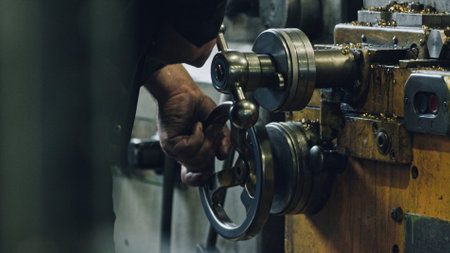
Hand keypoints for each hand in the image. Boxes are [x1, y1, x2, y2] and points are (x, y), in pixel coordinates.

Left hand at [145, 64, 229, 185]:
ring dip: (206, 141)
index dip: (200, 180)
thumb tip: (224, 155)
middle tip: (213, 132)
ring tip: (205, 127)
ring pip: (195, 159)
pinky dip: (197, 135)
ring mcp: (173, 149)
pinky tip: (196, 126)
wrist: (184, 92)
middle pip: (199, 168)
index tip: (209, 175)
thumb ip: (222, 142)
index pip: (190, 177)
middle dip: (212, 150)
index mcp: (190, 152)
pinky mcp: (170, 142)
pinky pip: (189, 148)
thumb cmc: (195, 105)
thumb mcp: (216, 127)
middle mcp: (180, 153)